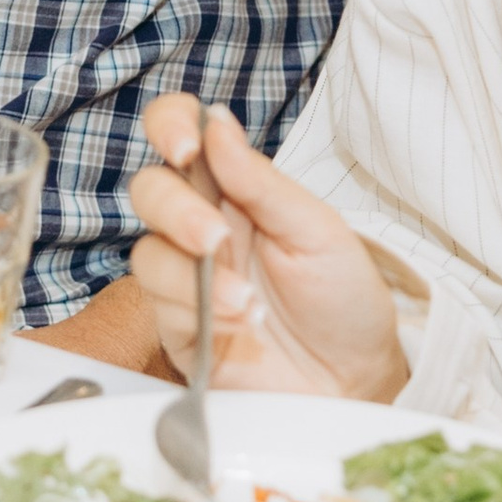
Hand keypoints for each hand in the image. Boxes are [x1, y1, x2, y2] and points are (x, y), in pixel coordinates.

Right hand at [126, 95, 408, 400]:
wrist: (355, 379)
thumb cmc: (343, 300)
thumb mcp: (318, 231)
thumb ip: (262, 182)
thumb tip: (215, 121)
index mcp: (238, 190)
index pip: (185, 137)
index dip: (170, 126)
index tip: (185, 144)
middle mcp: (204, 227)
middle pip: (150, 191)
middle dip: (176, 209)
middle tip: (216, 237)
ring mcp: (188, 278)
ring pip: (146, 251)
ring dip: (193, 270)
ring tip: (247, 297)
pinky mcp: (181, 327)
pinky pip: (162, 305)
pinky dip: (199, 308)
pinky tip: (242, 319)